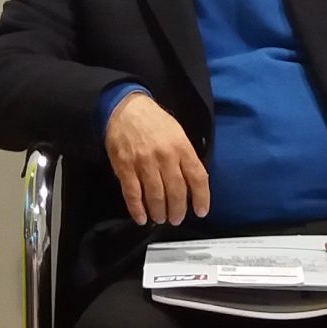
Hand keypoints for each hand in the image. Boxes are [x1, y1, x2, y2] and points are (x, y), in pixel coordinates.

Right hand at [104, 92, 208, 225]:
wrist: (126, 109)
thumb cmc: (155, 122)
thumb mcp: (178, 133)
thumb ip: (186, 157)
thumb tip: (193, 184)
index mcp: (181, 147)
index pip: (197, 177)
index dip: (201, 198)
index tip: (201, 212)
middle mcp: (165, 156)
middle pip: (176, 191)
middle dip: (178, 210)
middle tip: (176, 219)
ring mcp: (144, 162)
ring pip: (155, 196)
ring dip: (159, 212)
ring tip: (161, 218)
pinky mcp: (125, 167)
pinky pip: (133, 194)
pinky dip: (137, 209)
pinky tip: (142, 218)